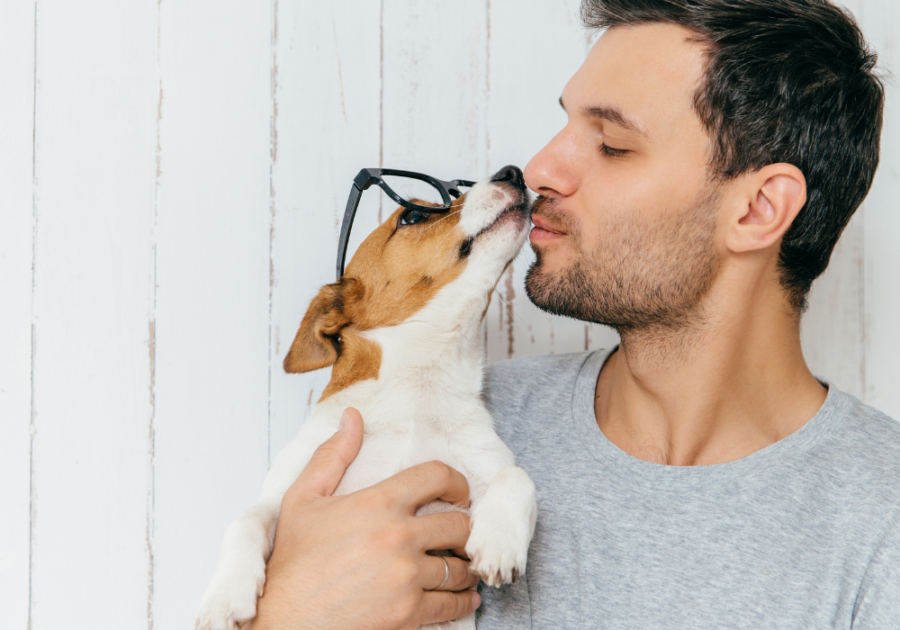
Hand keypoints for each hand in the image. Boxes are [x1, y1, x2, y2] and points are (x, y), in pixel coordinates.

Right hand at [252, 408, 480, 629]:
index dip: (456, 482)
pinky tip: (462, 596)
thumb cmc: (292, 562)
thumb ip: (332, 455)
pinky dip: (462, 600)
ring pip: (461, 566)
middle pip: (460, 524)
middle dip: (464, 528)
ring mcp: (405, 576)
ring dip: (464, 565)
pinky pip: (452, 603)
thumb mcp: (303, 499)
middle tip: (460, 534)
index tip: (457, 493)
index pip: (437, 476)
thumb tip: (352, 417)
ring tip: (461, 565)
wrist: (283, 620)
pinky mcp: (408, 613)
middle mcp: (398, 536)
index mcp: (378, 503)